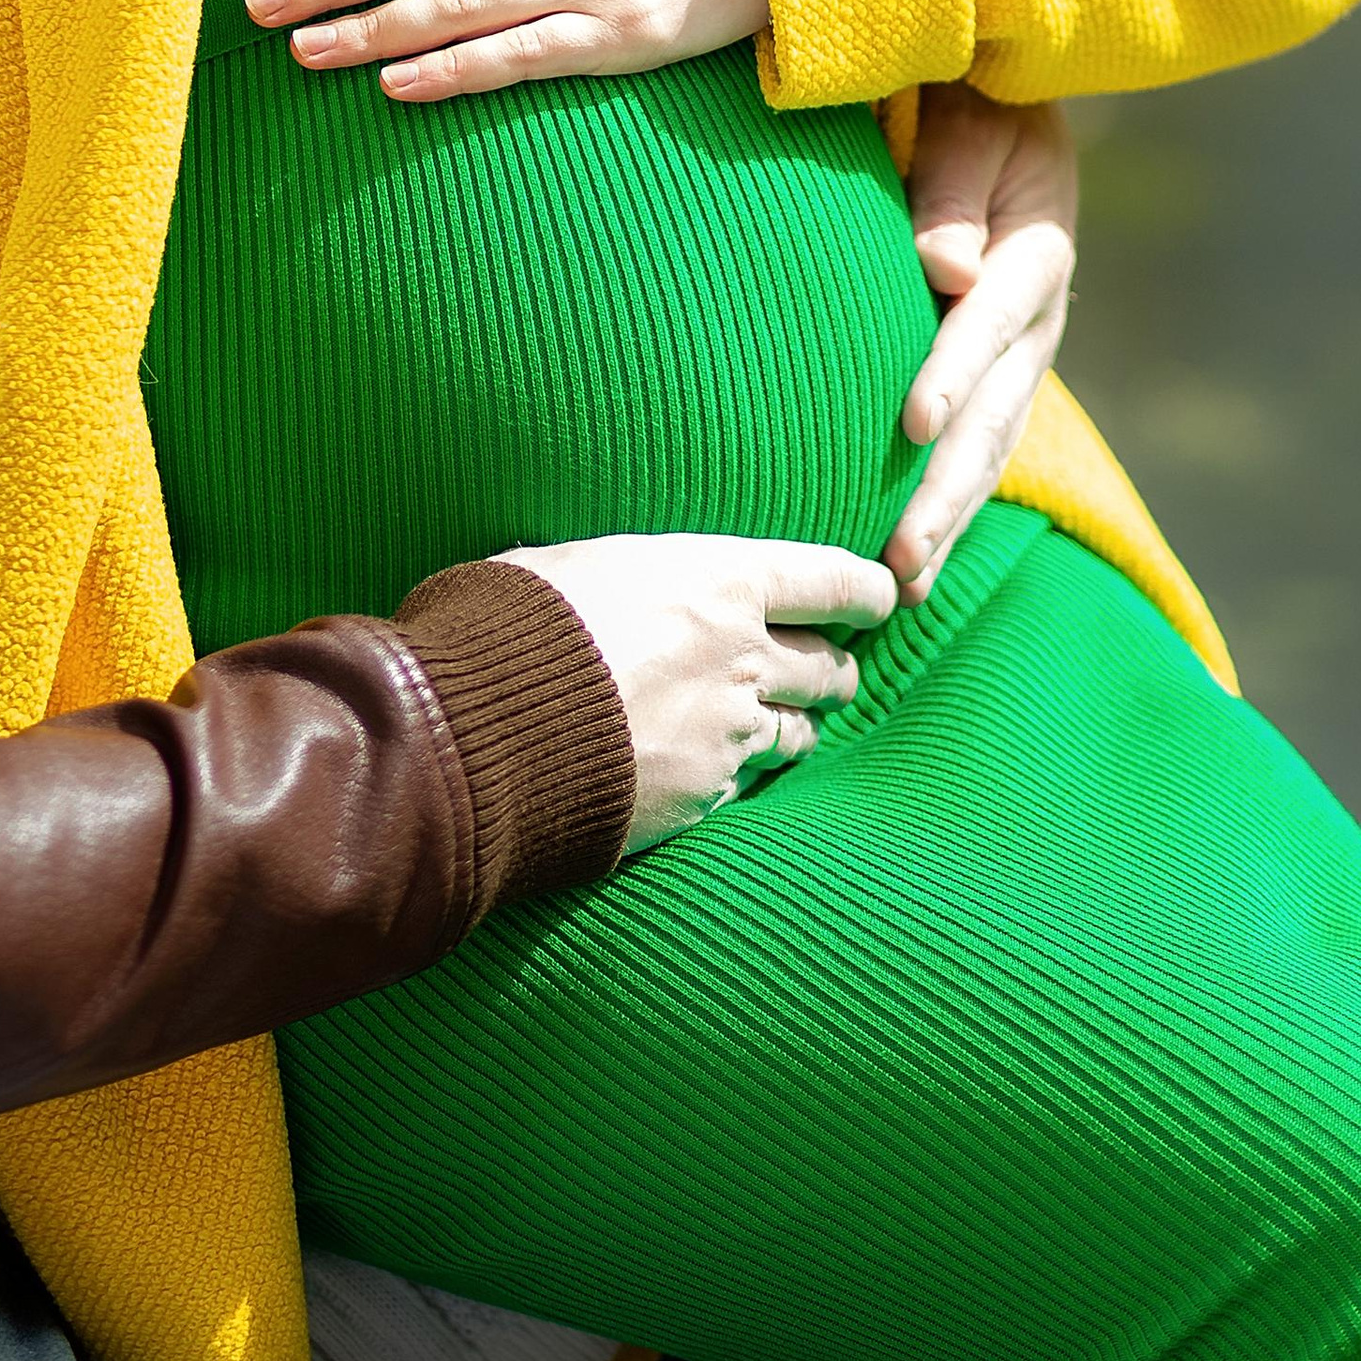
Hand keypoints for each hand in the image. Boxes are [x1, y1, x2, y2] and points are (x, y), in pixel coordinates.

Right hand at [497, 532, 895, 852]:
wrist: (478, 732)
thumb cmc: (509, 625)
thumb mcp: (574, 564)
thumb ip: (630, 574)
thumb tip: (621, 577)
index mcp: (718, 580)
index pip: (835, 580)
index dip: (869, 590)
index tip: (882, 596)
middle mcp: (742, 656)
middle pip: (833, 665)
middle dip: (834, 665)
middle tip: (822, 666)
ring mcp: (729, 734)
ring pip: (802, 732)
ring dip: (796, 724)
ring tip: (774, 723)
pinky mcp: (703, 796)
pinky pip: (747, 784)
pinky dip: (738, 774)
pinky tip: (708, 767)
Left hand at [886, 88, 1077, 607]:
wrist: (1006, 116)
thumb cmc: (976, 105)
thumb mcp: (973, 120)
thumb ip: (952, 184)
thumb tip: (940, 265)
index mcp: (1034, 249)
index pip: (988, 318)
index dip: (953, 370)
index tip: (910, 424)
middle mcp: (1037, 318)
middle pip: (992, 415)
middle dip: (945, 490)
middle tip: (899, 559)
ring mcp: (1024, 357)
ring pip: (989, 450)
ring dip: (948, 518)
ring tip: (904, 587)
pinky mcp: (1001, 378)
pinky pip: (980, 450)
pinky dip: (951, 505)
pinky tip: (915, 563)